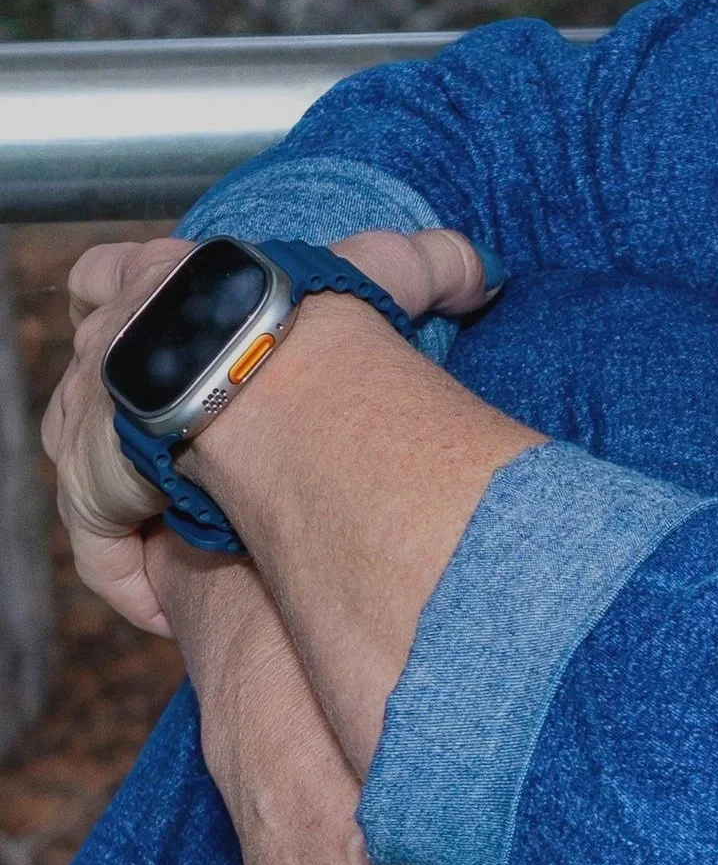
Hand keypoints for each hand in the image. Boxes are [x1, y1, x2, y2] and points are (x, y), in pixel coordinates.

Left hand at [41, 229, 500, 634]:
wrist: (258, 378)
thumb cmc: (311, 315)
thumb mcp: (387, 267)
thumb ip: (438, 265)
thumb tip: (484, 277)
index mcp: (158, 281)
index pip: (106, 275)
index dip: (122, 301)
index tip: (172, 339)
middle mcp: (106, 350)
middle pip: (88, 377)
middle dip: (129, 414)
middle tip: (198, 445)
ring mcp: (87, 424)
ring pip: (88, 465)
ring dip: (136, 497)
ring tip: (197, 522)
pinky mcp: (91, 495)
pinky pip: (105, 550)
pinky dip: (138, 578)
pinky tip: (181, 598)